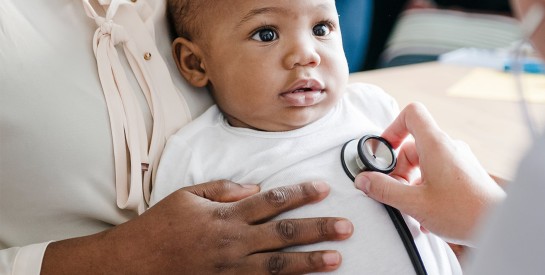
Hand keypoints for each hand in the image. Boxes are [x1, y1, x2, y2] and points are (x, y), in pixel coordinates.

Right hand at [42, 180, 352, 273]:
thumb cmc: (161, 225)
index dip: (300, 193)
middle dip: (317, 228)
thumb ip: (223, 189)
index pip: (272, 200)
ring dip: (310, 261)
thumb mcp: (188, 196)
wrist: (135, 262)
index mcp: (226, 215)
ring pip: (279, 264)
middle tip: (346, 227)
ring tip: (336, 258)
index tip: (323, 188)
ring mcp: (232, 267)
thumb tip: (254, 186)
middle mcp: (234, 241)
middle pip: (284, 232)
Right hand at [354, 103, 504, 244]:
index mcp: (435, 145)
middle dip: (397, 168)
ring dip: (410, 182)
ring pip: (423, 162)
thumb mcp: (414, 202)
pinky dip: (424, 188)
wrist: (498, 226)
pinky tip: (424, 212)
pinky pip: (436, 173)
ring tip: (410, 205)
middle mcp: (448, 147)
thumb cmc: (464, 212)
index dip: (392, 128)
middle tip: (393, 190)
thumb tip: (363, 180)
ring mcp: (458, 160)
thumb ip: (384, 189)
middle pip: (412, 146)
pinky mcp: (464, 174)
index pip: (412, 114)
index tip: (383, 151)